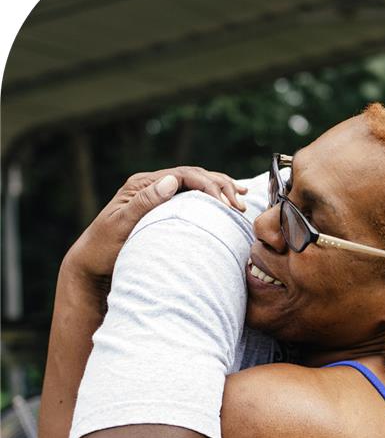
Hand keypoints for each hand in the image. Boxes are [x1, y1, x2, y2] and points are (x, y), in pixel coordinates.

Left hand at [65, 166, 247, 285]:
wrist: (91, 264)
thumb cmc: (104, 249)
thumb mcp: (122, 226)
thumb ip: (145, 202)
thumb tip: (171, 180)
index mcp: (141, 184)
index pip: (183, 174)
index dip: (207, 184)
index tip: (224, 202)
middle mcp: (150, 185)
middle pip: (194, 174)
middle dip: (220, 185)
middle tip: (239, 204)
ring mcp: (157, 196)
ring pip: (196, 183)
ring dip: (220, 188)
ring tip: (241, 198)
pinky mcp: (164, 208)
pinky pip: (192, 196)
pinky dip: (212, 197)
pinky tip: (227, 201)